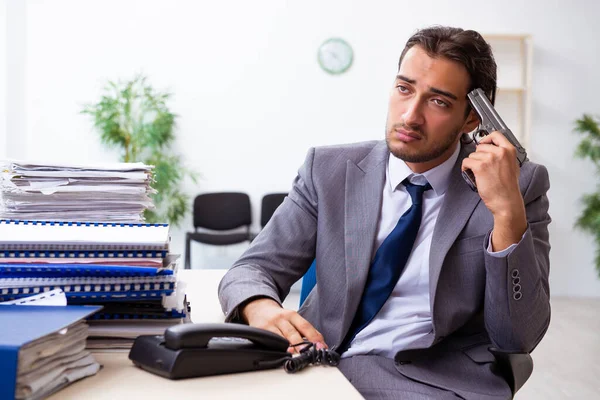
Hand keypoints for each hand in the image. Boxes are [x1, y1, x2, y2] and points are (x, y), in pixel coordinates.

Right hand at [241, 297, 326, 352]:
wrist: (260, 309)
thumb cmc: (280, 318)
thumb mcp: (293, 319)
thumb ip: (305, 330)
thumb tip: (319, 343)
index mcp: (292, 315)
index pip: (305, 326)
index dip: (314, 337)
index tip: (321, 346)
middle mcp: (281, 319)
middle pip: (292, 333)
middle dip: (301, 344)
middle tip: (309, 353)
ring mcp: (270, 326)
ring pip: (280, 339)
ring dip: (289, 348)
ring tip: (296, 355)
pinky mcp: (260, 332)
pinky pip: (269, 342)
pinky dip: (276, 348)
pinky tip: (281, 354)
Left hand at [461, 131, 526, 249]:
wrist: (506, 201)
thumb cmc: (509, 187)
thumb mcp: (512, 166)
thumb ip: (504, 155)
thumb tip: (493, 149)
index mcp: (509, 150)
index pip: (496, 134)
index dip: (486, 138)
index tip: (483, 143)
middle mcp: (500, 152)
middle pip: (480, 146)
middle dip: (478, 155)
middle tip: (481, 166)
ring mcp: (489, 159)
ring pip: (472, 155)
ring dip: (472, 163)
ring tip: (478, 173)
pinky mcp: (480, 167)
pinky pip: (466, 162)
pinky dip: (465, 168)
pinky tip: (471, 174)